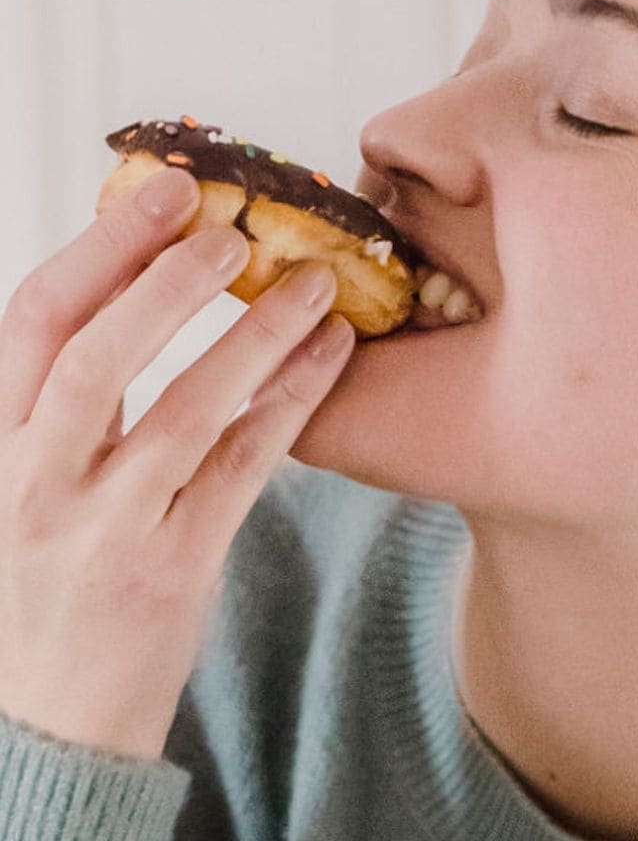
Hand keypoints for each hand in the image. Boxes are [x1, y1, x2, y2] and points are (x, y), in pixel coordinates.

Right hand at [0, 168, 353, 758]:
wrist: (50, 721)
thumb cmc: (45, 583)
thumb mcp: (25, 480)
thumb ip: (65, 400)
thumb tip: (138, 287)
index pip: (34, 320)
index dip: (101, 246)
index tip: (165, 193)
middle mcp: (36, 481)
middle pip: (96, 353)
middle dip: (166, 277)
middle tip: (234, 225)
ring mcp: (107, 528)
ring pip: (186, 407)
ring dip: (256, 333)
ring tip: (315, 281)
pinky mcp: (175, 566)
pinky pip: (244, 465)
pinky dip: (291, 400)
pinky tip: (331, 354)